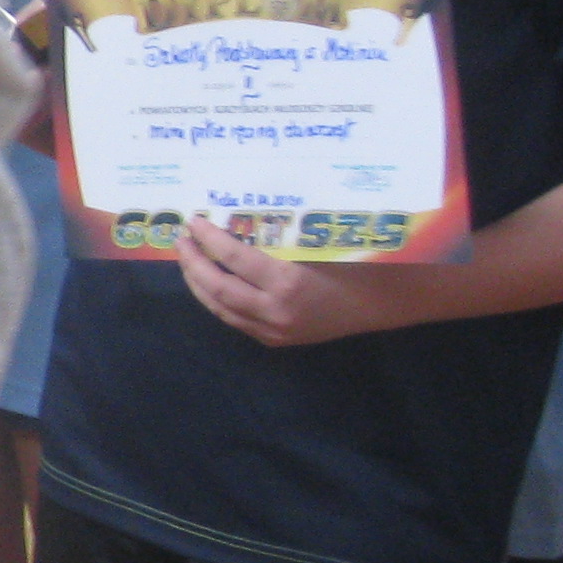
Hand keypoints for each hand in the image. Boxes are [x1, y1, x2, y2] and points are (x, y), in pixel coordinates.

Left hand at [174, 218, 396, 346]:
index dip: (209, 238)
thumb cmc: (353, 264)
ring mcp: (272, 330)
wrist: (380, 303)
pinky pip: (233, 319)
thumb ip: (273, 243)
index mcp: (288, 282)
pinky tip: (207, 282)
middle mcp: (275, 311)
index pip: (233, 257)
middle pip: (216, 287)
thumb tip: (228, 223)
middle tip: (181, 240)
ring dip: (197, 282)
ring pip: (219, 307)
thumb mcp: (313, 247)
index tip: (194, 221)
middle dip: (192, 262)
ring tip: (188, 259)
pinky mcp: (273, 340)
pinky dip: (215, 299)